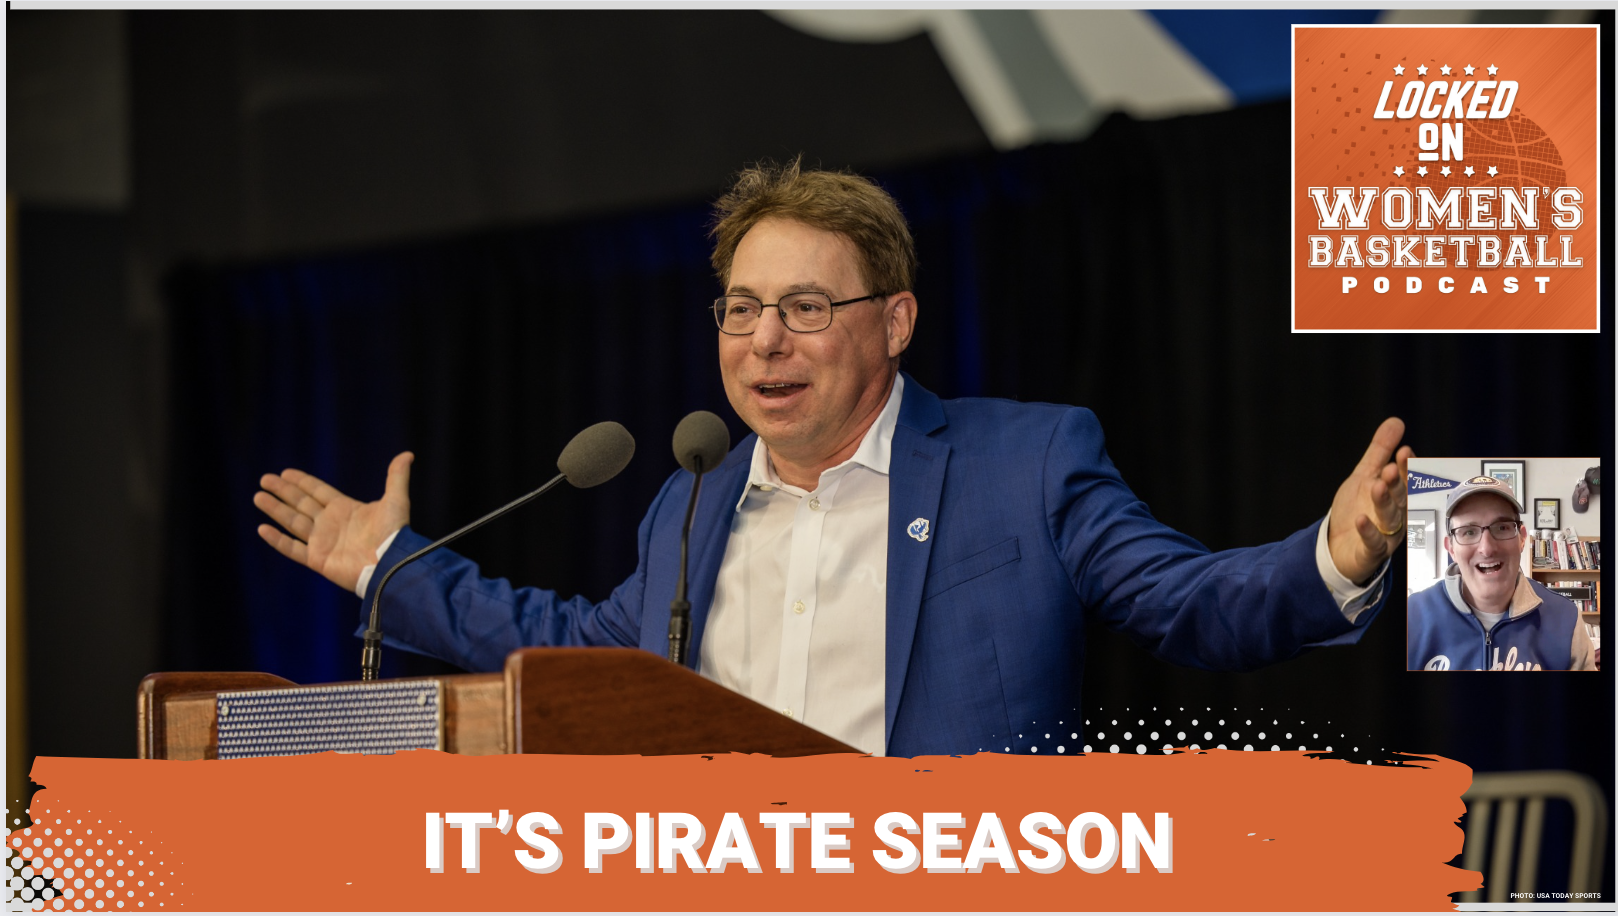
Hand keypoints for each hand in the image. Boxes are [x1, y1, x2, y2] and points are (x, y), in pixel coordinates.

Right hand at [254, 452, 413, 592]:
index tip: (285, 472)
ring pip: (293, 522)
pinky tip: (262, 529)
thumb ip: (397, 477)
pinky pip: (292, 549)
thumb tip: (408, 454)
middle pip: (301, 504)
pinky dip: (277, 540)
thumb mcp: (396, 500)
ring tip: (258, 497)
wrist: (391, 563)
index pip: (318, 491)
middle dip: (283, 492)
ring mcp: (323, 542)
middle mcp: (331, 524)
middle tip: (264, 479)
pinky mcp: (318, 559)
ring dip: (275, 510)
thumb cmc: (394, 533)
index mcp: (345, 509)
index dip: (302, 482)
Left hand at [1327, 418, 1414, 585]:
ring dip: (1384, 502)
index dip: (1404, 467)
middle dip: (1396, 483)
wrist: (1337, 546)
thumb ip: (1380, 451)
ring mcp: (1385, 535)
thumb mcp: (1364, 476)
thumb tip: (1396, 421)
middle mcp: (1395, 515)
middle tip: (1390, 469)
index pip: (1404, 479)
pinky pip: (1372, 542)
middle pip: (1399, 498)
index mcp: (1395, 496)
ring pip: (1389, 518)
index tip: (1404, 451)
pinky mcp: (1371, 552)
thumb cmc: (1356, 509)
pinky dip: (1368, 531)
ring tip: (1377, 486)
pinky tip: (1361, 519)